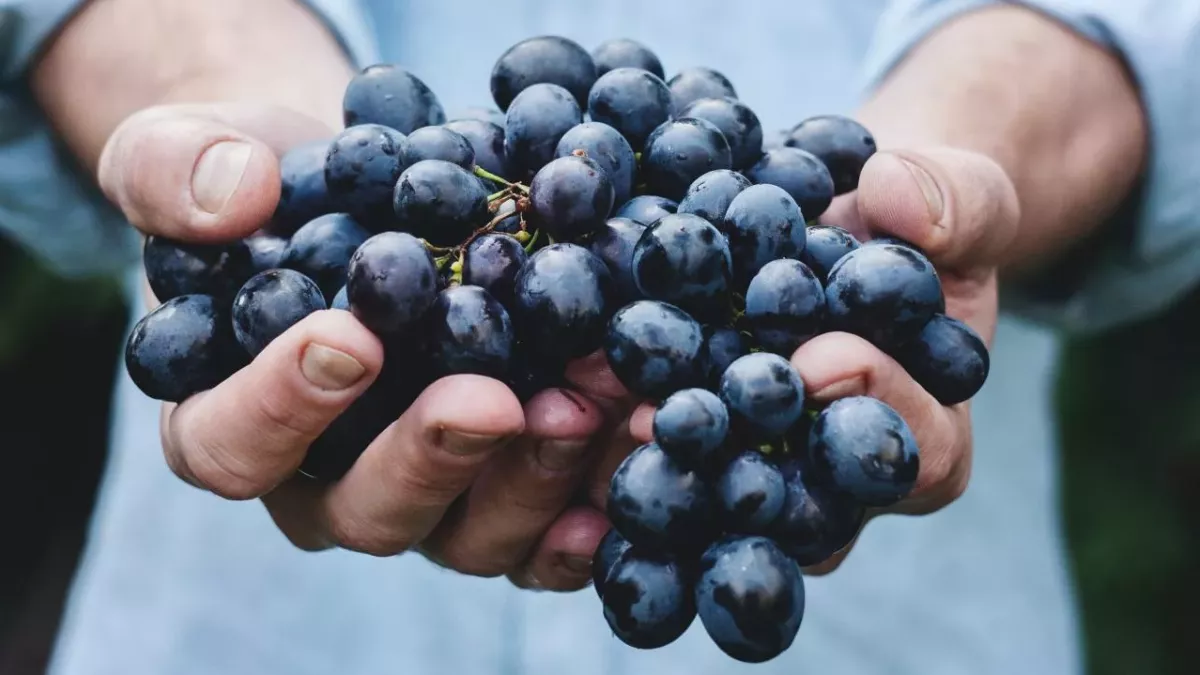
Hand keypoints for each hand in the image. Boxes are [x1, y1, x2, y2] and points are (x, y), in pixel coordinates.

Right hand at [101, 102, 616, 589]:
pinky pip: (546, 531)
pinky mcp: (503, 491)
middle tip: (492, 400)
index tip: (348, 338)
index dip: (281, 407)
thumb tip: (233, 197)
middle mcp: (326, 483)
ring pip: (469, 533)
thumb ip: (176, 172)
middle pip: (366, 511)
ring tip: (591, 402)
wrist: (368, 198)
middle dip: (434, 457)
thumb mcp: (191, 152)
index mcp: (229, 421)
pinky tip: (635, 450)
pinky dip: (594, 501)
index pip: (231, 446)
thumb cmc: (269, 189)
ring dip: (534, 477)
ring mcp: (425, 497)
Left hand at [625, 146, 1018, 572]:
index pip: (918, 449)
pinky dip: (603, 432)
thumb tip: (894, 195)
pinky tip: (555, 399)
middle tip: (676, 415)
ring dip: (655, 459)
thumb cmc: (913, 223)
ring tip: (598, 408)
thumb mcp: (960, 197)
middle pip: (800, 501)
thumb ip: (954, 201)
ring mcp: (758, 472)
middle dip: (740, 456)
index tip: (824, 355)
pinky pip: (653, 457)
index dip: (877, 405)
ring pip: (713, 496)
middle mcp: (838, 482)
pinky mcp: (690, 447)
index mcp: (928, 436)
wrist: (840, 225)